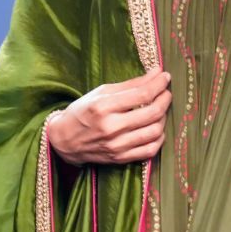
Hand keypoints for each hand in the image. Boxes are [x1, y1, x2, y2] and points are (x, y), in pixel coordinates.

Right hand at [47, 70, 171, 166]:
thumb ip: (130, 85)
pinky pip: (150, 151)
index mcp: (103, 107)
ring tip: (160, 110)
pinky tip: (156, 129)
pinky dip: (159, 138)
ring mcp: (117, 146)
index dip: (158, 84)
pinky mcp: (120, 158)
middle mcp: (111, 127)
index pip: (141, 94)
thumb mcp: (101, 93)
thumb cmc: (82, 112)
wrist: (64, 141)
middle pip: (152, 113)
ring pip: (154, 132)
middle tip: (166, 93)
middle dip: (165, 100)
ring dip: (163, 118)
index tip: (166, 77)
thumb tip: (156, 73)